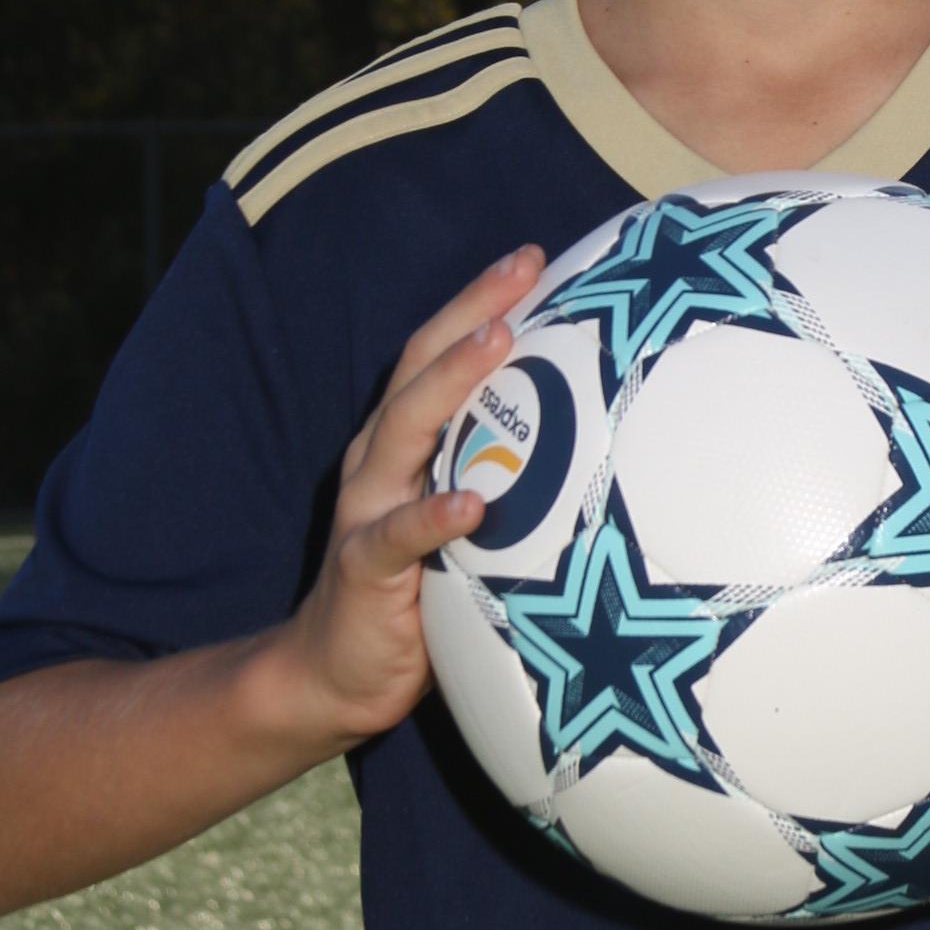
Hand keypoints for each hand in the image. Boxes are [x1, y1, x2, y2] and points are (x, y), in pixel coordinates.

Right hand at [266, 242, 543, 748]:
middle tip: (521, 268)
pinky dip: (432, 515)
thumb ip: (504, 482)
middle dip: (472, 311)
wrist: (332, 672)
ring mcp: (369, 510)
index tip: (533, 257)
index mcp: (406, 446)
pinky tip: (472, 503)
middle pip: (422, 369)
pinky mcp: (365, 569)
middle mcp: (382, 462)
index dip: (479, 303)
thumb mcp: (465, 524)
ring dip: (453, 382)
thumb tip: (597, 451)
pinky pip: (399, 536)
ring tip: (499, 342)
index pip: (439, 356)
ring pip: (406, 430)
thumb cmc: (417, 593)